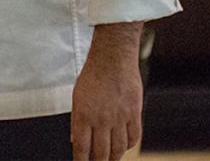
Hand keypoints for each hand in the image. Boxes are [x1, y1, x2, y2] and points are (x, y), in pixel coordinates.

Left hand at [71, 22, 142, 160]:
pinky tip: (125, 146)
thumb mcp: (77, 96)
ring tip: (111, 159)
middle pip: (101, 152)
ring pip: (119, 148)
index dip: (81, 160)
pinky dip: (129, 145)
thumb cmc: (93, 74)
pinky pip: (134, 137)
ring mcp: (120, 118)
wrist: (113, 58)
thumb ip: (77, 120)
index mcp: (84, 115)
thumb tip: (75, 139)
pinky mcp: (134, 113)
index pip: (82, 147)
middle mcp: (102, 119)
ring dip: (114, 157)